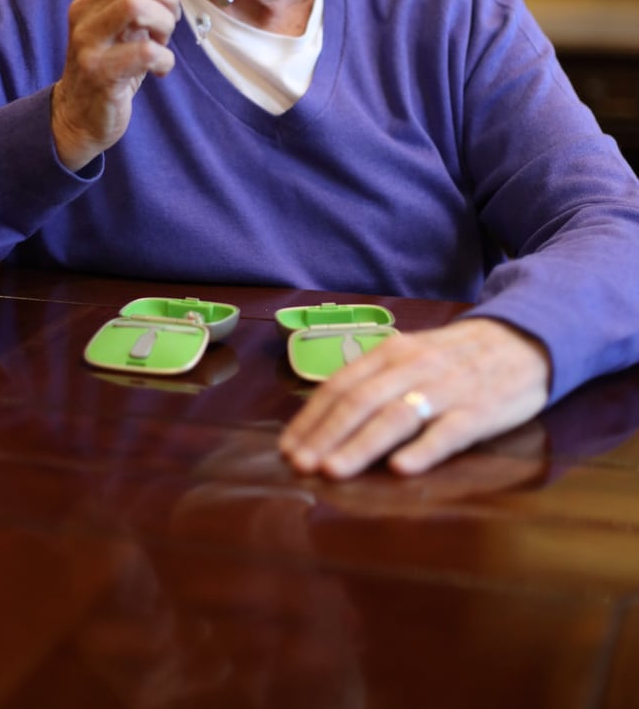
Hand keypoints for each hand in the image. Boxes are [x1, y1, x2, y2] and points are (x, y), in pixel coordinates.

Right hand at [51, 0, 197, 170]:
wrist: (80, 114)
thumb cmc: (114, 64)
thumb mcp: (129, 24)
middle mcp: (82, 11)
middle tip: (169, 23)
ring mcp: (87, 41)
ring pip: (134, 4)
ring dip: (164, 23)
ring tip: (162, 43)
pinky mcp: (98, 72)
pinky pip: (145, 52)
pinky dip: (165, 60)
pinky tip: (159, 70)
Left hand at [278, 317, 550, 477]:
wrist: (523, 339)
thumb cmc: (456, 357)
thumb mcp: (410, 356)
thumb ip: (374, 380)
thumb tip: (324, 417)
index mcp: (391, 353)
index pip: (340, 386)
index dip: (311, 418)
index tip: (288, 448)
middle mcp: (413, 367)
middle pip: (360, 402)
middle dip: (325, 436)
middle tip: (300, 466)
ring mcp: (446, 389)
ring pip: (395, 417)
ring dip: (360, 445)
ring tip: (333, 471)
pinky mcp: (480, 411)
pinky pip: (448, 431)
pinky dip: (422, 450)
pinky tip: (401, 469)